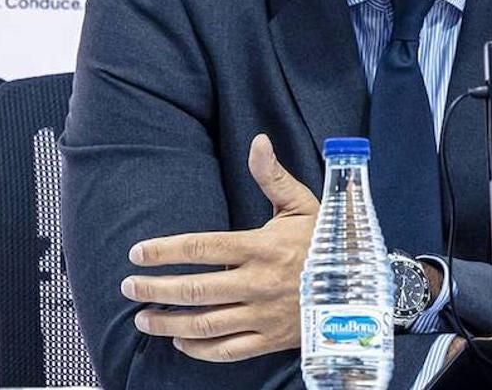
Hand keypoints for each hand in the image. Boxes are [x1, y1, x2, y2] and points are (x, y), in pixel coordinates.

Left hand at [119, 134, 318, 362]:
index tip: (137, 253)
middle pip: (194, 288)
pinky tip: (181, 340)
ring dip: (167, 322)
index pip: (201, 247)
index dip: (164, 250)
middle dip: (155, 288)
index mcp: (262, 246)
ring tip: (143, 318)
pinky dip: (200, 348)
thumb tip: (258, 141)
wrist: (362, 286)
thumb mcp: (303, 203)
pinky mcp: (272, 340)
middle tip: (129, 286)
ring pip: (205, 322)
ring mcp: (264, 315)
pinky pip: (228, 350)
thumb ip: (273, 176)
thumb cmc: (328, 240)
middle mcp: (259, 282)